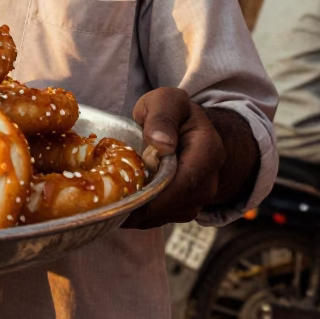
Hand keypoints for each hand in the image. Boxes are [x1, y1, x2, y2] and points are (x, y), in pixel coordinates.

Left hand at [123, 88, 225, 228]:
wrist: (186, 125)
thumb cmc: (172, 111)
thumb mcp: (165, 101)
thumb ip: (162, 117)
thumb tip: (161, 144)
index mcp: (207, 151)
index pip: (186, 182)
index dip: (158, 197)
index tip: (129, 202)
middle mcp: (209, 178)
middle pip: (177, 204)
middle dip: (144, 209)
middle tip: (110, 209)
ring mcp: (199, 194)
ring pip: (170, 215)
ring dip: (141, 215)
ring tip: (112, 209)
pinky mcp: (186, 204)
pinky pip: (165, 216)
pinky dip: (143, 216)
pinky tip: (122, 208)